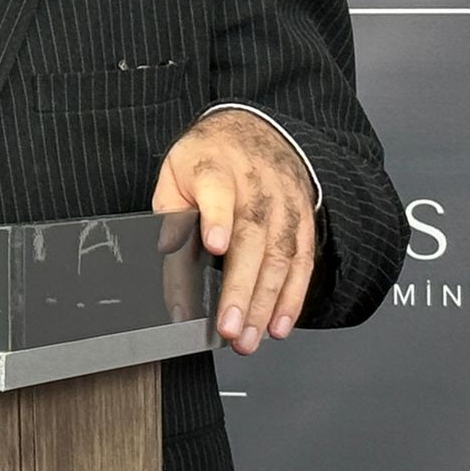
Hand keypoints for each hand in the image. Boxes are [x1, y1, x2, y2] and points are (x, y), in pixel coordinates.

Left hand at [152, 111, 316, 355]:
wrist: (252, 131)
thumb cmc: (206, 160)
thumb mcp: (175, 175)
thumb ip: (170, 215)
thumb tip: (166, 253)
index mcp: (215, 169)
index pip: (218, 192)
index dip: (217, 218)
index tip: (215, 245)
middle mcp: (256, 186)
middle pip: (252, 237)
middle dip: (241, 288)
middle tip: (229, 329)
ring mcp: (284, 203)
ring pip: (280, 256)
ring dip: (265, 303)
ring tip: (249, 339)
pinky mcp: (303, 220)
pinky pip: (302, 262)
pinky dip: (292, 298)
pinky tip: (278, 325)